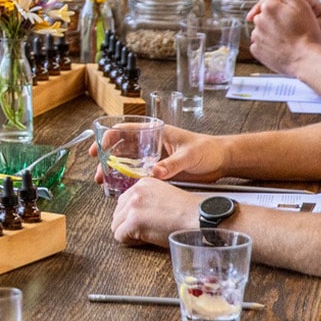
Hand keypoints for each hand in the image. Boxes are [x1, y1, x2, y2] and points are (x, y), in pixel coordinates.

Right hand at [88, 126, 224, 184]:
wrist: (221, 161)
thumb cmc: (208, 150)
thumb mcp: (189, 155)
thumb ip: (172, 164)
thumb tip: (155, 172)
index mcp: (156, 133)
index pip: (127, 131)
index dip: (110, 137)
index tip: (100, 148)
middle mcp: (152, 146)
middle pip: (122, 149)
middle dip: (107, 159)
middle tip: (99, 172)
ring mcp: (154, 159)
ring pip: (128, 163)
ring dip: (114, 172)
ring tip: (105, 183)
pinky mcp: (159, 172)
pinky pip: (138, 175)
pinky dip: (128, 181)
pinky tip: (121, 189)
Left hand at [110, 178, 202, 246]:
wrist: (199, 218)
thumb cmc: (187, 212)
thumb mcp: (164, 196)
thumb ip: (146, 200)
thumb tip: (133, 213)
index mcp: (143, 183)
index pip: (123, 202)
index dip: (132, 216)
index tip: (145, 222)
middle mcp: (135, 191)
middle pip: (117, 213)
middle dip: (128, 225)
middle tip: (146, 230)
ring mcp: (133, 205)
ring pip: (116, 225)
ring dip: (129, 233)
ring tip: (147, 234)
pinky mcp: (134, 220)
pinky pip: (120, 236)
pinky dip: (130, 242)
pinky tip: (146, 239)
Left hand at [246, 0, 320, 74]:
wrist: (306, 59)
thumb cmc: (306, 31)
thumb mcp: (299, 4)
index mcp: (268, 7)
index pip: (272, 4)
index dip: (284, 10)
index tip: (293, 17)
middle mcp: (258, 21)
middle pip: (266, 17)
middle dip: (277, 21)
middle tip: (293, 29)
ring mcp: (257, 37)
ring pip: (263, 31)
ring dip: (272, 33)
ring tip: (289, 40)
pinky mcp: (257, 51)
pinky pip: (261, 46)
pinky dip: (269, 46)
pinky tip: (281, 48)